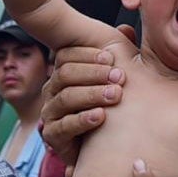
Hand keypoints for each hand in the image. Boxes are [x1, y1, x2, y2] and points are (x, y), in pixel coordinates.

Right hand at [41, 46, 125, 164]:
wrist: (105, 146)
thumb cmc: (112, 106)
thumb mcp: (117, 76)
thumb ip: (121, 51)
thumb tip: (126, 29)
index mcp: (66, 71)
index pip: (67, 55)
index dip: (89, 55)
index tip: (112, 57)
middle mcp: (54, 89)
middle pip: (65, 74)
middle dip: (94, 73)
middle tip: (119, 77)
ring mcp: (51, 112)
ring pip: (65, 98)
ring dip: (92, 95)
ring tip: (115, 95)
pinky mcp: (53, 136)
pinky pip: (63, 126)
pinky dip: (82, 120)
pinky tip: (101, 116)